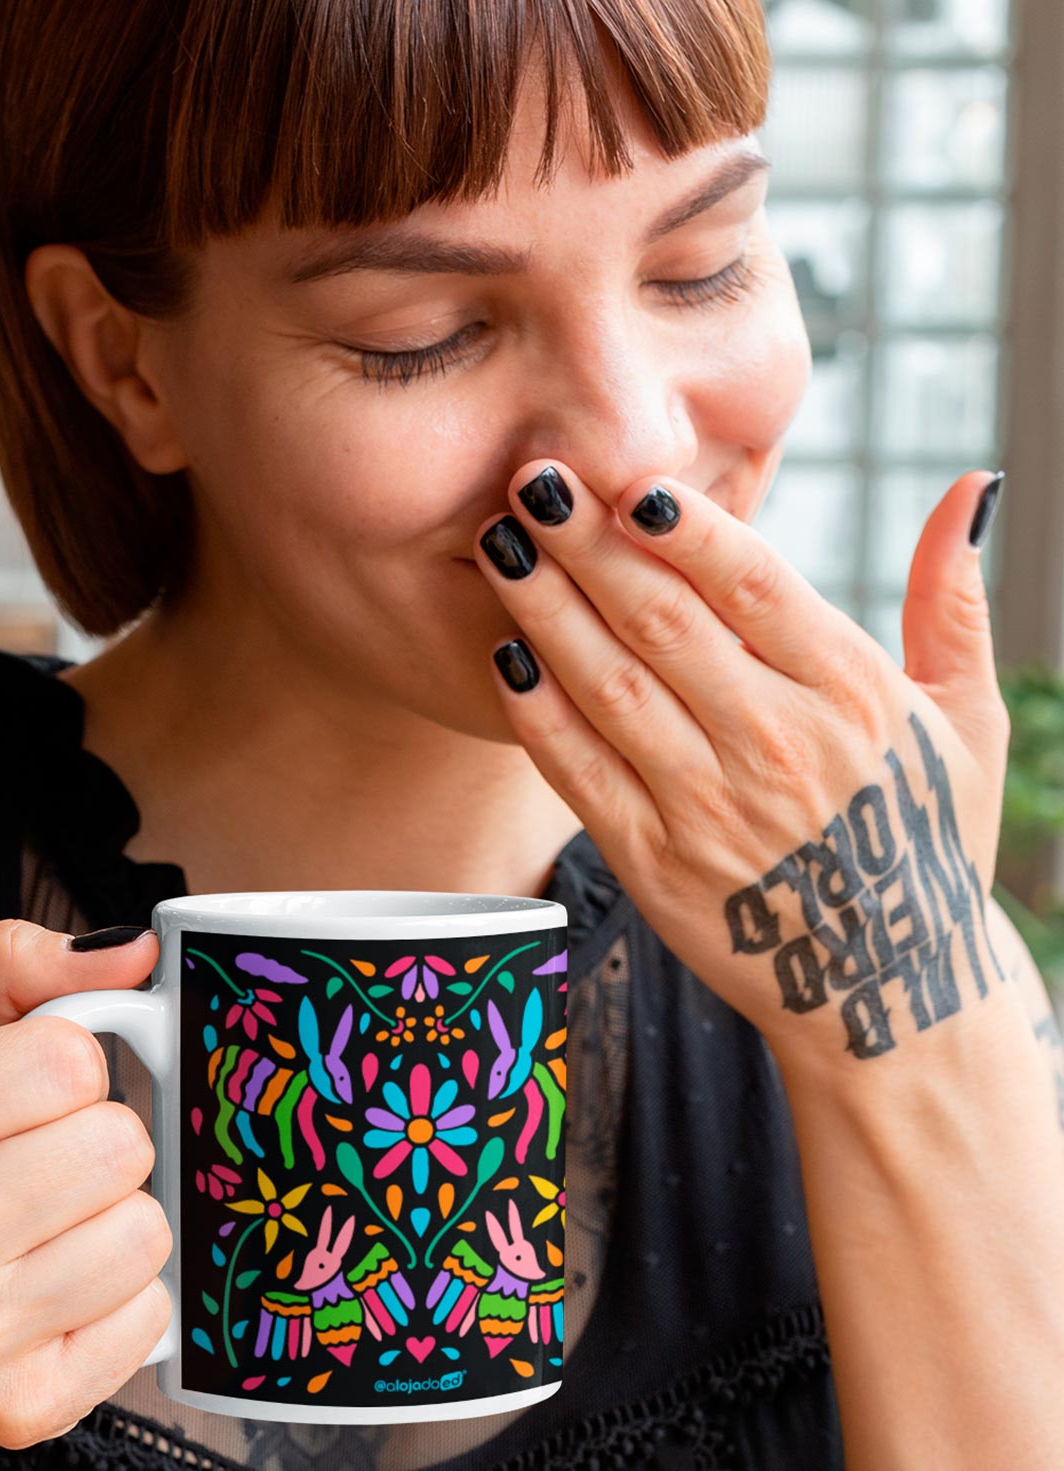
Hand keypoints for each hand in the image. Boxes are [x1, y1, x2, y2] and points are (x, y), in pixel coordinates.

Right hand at [0, 919, 173, 1462]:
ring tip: (40, 1230)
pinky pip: (151, 1316)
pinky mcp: (17, 1408)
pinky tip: (50, 1293)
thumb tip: (136, 952)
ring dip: (112, 1219)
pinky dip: (120, 1297)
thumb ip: (3, 960)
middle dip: (91, 1142)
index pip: (69, 1058)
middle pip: (119, 1145)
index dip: (63, 1065)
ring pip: (146, 1232)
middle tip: (28, 1167)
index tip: (18, 1096)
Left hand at [474, 460, 1011, 1071]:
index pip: (754, 585)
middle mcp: (778, 745)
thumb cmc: (927, 839)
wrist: (890, 994)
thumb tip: (972, 485)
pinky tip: (505, 656)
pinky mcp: (655, 864)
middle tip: (532, 478)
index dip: (685, 526)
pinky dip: (538, 713)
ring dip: (545, 608)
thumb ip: (953, 600)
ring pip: (611, 686)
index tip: (631, 476)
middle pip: (663, 621)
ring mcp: (710, 808)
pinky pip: (582, 772)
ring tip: (499, 543)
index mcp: (854, 693)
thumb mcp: (966, 720)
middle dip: (587, 541)